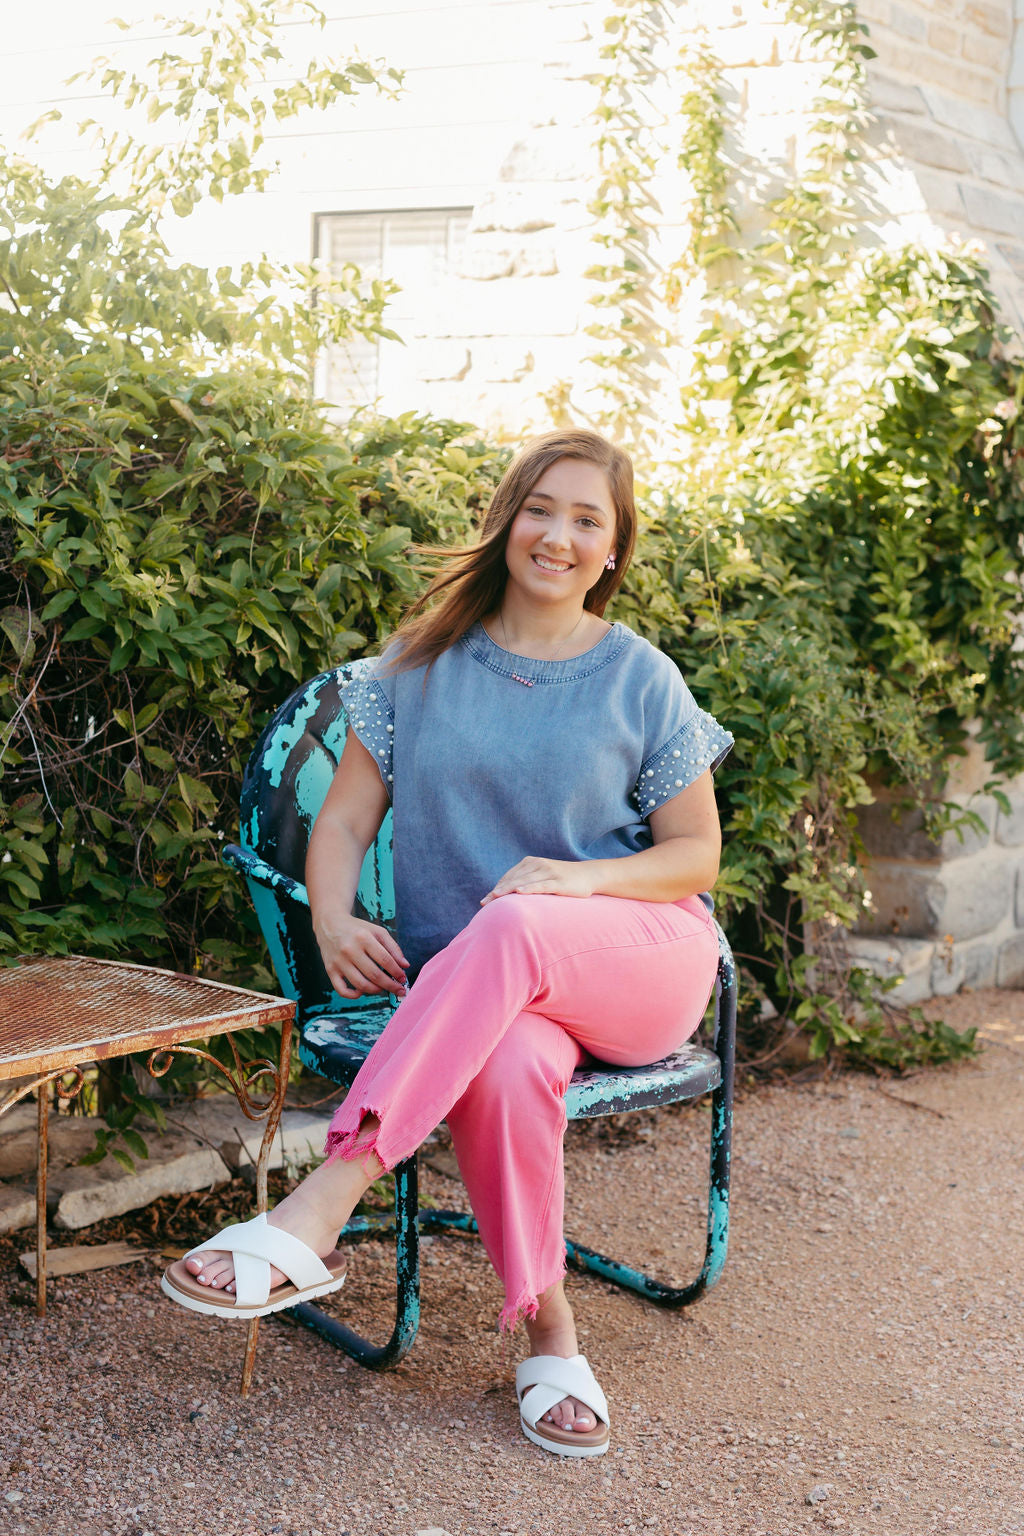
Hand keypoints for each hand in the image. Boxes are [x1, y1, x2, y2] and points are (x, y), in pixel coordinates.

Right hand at [313, 912, 408, 998]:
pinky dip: (353, 995)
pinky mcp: (330, 970)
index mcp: (364, 937)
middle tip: (399, 990)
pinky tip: (362, 992)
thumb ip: (393, 947)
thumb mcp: (377, 931)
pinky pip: (341, 990)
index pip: (385, 960)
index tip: (403, 979)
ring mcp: (339, 961)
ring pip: (360, 984)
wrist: (330, 924)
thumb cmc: (357, 929)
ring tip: (382, 988)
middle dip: (390, 985)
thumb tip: (405, 965)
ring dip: (376, 990)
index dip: (397, 972)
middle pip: (374, 975)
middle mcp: (350, 950)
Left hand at [480, 856, 596, 904]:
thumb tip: (509, 897)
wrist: (588, 875)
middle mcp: (538, 864)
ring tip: (495, 897)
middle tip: (485, 903)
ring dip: (509, 889)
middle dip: (498, 891)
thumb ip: (527, 883)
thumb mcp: (543, 877)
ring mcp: (549, 872)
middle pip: (514, 878)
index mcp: (531, 862)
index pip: (510, 876)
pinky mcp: (558, 881)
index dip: (497, 888)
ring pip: (525, 881)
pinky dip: (529, 888)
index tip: (485, 901)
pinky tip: (519, 892)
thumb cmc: (562, 880)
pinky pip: (541, 885)